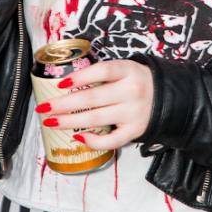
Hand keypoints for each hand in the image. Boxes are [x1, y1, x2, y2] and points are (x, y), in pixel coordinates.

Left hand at [36, 60, 153, 150]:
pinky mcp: (135, 130)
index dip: (80, 77)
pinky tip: (77, 136)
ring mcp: (133, 112)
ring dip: (69, 121)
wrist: (168, 97)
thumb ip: (103, 74)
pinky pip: (111, 140)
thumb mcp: (125, 70)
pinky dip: (93, 141)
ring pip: (96, 119)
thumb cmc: (137, 82)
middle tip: (44, 107)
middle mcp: (132, 91)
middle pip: (92, 98)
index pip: (102, 70)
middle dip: (63, 104)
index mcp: (129, 70)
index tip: (60, 83)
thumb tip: (67, 84)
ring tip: (51, 121)